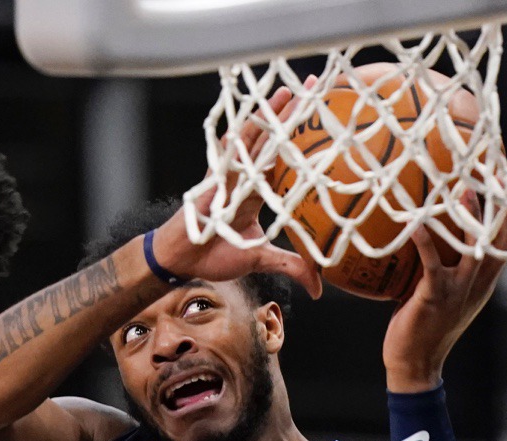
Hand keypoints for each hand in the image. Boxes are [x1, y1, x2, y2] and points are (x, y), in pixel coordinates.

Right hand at [152, 84, 321, 298]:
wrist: (181, 258)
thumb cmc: (214, 255)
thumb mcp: (260, 260)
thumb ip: (291, 267)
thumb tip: (319, 289)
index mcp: (258, 192)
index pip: (286, 159)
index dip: (304, 139)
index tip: (325, 118)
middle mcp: (246, 179)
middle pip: (274, 140)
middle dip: (293, 114)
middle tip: (316, 86)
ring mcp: (229, 178)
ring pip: (253, 141)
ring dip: (269, 117)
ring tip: (287, 91)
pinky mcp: (212, 182)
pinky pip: (226, 156)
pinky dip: (236, 138)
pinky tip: (247, 119)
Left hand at [382, 198, 506, 391]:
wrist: (416, 364)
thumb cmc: (423, 327)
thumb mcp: (444, 295)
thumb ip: (447, 269)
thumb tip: (431, 238)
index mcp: (484, 281)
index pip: (506, 240)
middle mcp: (479, 283)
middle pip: (498, 236)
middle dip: (498, 203)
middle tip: (491, 171)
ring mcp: (459, 289)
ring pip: (473, 246)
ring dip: (468, 215)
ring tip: (461, 187)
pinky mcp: (435, 296)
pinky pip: (433, 263)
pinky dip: (425, 241)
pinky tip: (415, 223)